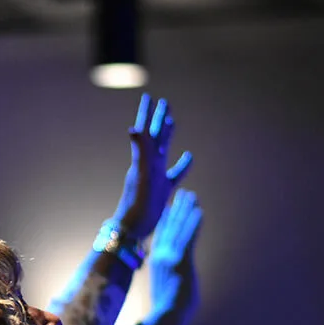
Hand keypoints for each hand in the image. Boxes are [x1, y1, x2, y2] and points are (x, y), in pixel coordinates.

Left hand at [114, 94, 193, 240]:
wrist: (134, 228)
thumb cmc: (137, 202)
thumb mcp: (141, 173)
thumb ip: (141, 150)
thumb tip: (134, 128)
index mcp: (145, 157)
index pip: (146, 130)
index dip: (147, 114)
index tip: (148, 96)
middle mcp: (149, 163)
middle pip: (155, 135)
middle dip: (158, 118)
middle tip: (163, 102)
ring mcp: (156, 175)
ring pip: (164, 149)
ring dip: (168, 135)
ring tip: (171, 121)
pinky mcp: (163, 188)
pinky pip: (175, 172)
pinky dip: (183, 164)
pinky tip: (189, 156)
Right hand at [146, 189, 202, 324]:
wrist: (166, 317)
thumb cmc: (167, 311)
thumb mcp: (166, 290)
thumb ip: (170, 278)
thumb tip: (175, 280)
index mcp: (157, 263)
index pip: (161, 236)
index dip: (165, 220)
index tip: (168, 206)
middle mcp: (161, 256)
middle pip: (169, 227)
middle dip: (175, 209)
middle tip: (181, 194)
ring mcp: (169, 257)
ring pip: (178, 228)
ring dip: (185, 210)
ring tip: (191, 196)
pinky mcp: (180, 260)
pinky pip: (188, 236)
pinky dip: (193, 222)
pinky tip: (199, 211)